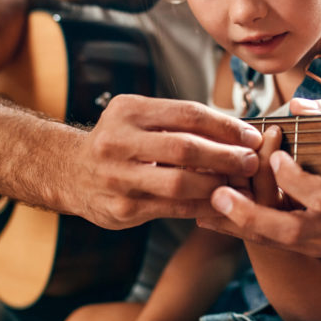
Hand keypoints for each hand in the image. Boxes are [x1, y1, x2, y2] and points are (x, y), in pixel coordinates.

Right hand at [65, 95, 262, 228]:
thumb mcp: (138, 119)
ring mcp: (117, 177)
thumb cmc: (119, 142)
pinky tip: (221, 203)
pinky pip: (172, 208)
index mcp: (127, 111)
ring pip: (180, 182)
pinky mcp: (122, 208)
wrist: (69, 173)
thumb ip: (178, 122)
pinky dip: (202, 206)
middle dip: (226, 155)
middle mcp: (117, 141)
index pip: (188, 113)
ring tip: (239, 184)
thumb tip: (237, 131)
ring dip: (217, 184)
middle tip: (251, 162)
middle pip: (185, 147)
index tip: (252, 136)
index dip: (226, 125)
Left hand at [198, 98, 320, 256]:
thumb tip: (296, 106)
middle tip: (220, 194)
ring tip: (206, 208)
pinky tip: (212, 219)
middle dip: (252, 214)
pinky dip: (241, 231)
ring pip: (276, 243)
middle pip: (291, 232)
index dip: (294, 179)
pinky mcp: (310, 249)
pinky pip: (270, 245)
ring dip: (238, 226)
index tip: (274, 158)